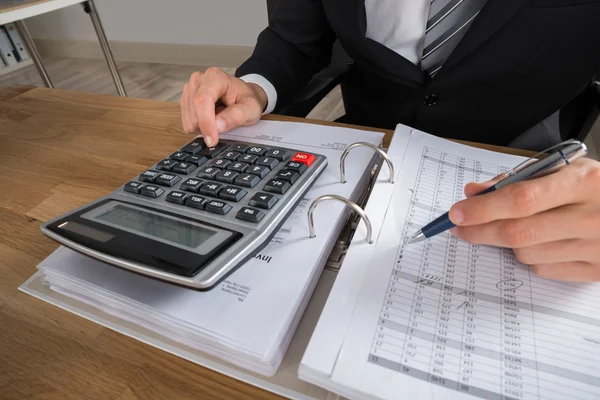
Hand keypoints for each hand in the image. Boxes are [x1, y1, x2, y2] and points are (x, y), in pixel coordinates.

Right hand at [180, 68, 267, 145]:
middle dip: (208, 126)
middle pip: (194, 113)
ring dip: (204, 126)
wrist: (242, 96)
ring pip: (189, 120)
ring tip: (219, 117)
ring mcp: (189, 89)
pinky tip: (211, 118)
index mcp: (215, 77)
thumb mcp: (251, 108)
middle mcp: (198, 80)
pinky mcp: (185, 100)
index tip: (212, 140)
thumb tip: (218, 125)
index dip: (205, 122)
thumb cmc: (246, 100)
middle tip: (225, 122)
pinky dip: (200, 126)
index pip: (202, 100)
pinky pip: (187, 123)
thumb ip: (237, 116)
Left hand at [448, 157, 599, 281]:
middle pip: (519, 232)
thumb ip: (518, 180)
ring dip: (508, 243)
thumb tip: (474, 193)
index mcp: (584, 182)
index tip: (457, 213)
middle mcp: (592, 216)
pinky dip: (532, 258)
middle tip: (459, 229)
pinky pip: (545, 270)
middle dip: (480, 232)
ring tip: (513, 228)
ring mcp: (597, 247)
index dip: (484, 208)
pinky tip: (541, 243)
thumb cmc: (598, 187)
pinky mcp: (597, 271)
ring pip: (527, 254)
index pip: (522, 199)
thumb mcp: (565, 170)